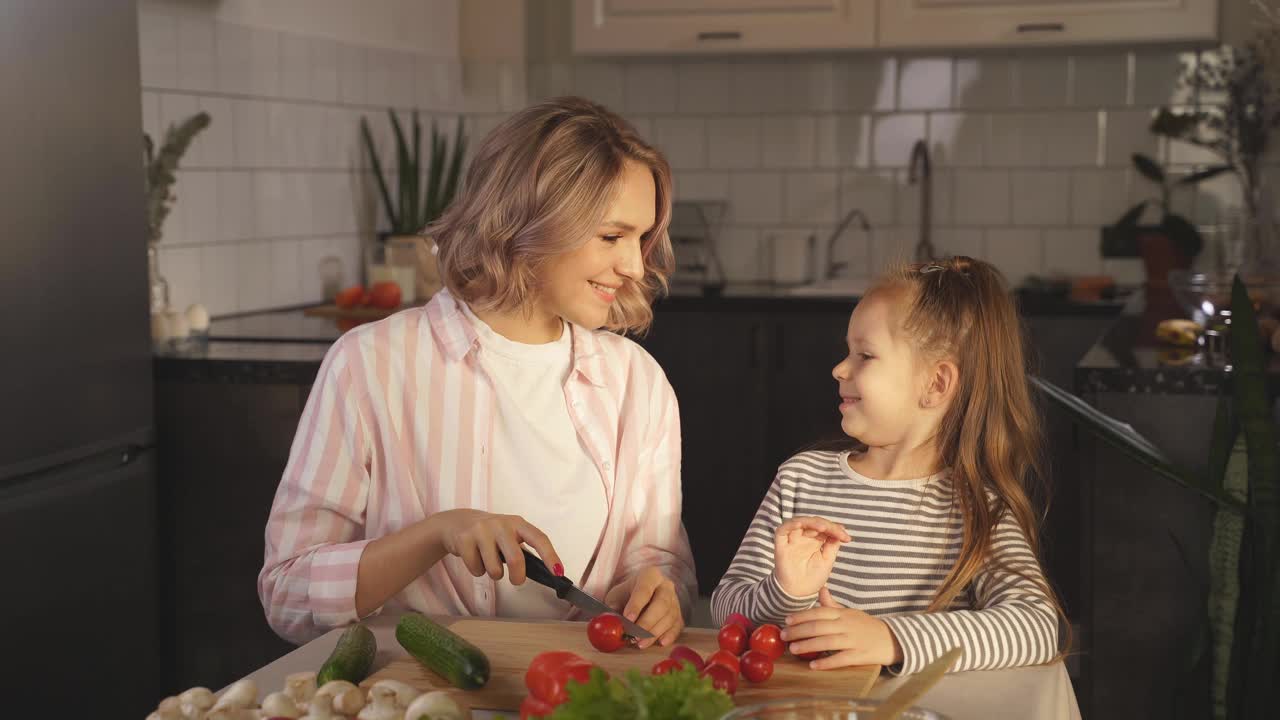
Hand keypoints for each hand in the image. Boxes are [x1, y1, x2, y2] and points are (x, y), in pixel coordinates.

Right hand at [431, 509, 562, 585]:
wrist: (457, 522)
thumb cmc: (491, 534)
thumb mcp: (509, 534)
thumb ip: (523, 549)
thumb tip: (543, 572)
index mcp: (518, 523)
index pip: (539, 539)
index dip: (551, 556)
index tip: (559, 572)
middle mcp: (501, 524)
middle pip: (516, 559)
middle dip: (518, 577)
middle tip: (516, 581)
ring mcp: (481, 530)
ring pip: (494, 569)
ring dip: (494, 574)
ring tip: (489, 562)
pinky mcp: (464, 539)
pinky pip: (476, 569)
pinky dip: (477, 570)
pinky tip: (474, 557)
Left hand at [604, 566, 683, 648]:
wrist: (640, 595)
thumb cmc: (627, 594)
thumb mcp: (616, 595)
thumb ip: (614, 606)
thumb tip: (614, 621)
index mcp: (650, 575)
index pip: (644, 589)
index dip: (636, 604)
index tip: (628, 618)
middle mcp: (666, 586)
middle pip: (661, 603)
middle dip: (647, 622)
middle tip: (634, 635)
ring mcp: (675, 600)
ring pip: (669, 617)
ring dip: (654, 632)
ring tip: (640, 643)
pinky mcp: (679, 615)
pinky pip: (677, 626)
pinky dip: (670, 635)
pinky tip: (661, 643)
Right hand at [772, 516, 849, 596]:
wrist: (799, 593)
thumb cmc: (813, 578)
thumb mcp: (827, 560)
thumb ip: (832, 544)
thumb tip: (841, 529)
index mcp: (815, 540)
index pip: (824, 527)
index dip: (835, 529)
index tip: (847, 539)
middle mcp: (803, 537)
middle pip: (814, 522)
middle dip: (827, 525)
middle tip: (839, 534)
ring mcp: (792, 539)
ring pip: (800, 522)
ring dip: (811, 522)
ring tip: (823, 528)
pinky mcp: (781, 543)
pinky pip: (783, 529)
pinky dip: (791, 524)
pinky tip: (801, 524)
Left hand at [782, 587, 902, 668]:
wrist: (894, 639)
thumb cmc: (867, 626)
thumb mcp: (851, 612)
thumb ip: (833, 604)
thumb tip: (821, 589)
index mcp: (843, 614)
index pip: (819, 612)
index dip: (801, 616)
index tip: (787, 620)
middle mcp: (847, 625)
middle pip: (819, 626)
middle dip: (798, 631)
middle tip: (783, 636)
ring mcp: (854, 640)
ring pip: (827, 642)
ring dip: (808, 645)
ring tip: (793, 649)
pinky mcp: (860, 655)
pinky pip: (841, 659)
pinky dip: (826, 662)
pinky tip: (813, 665)